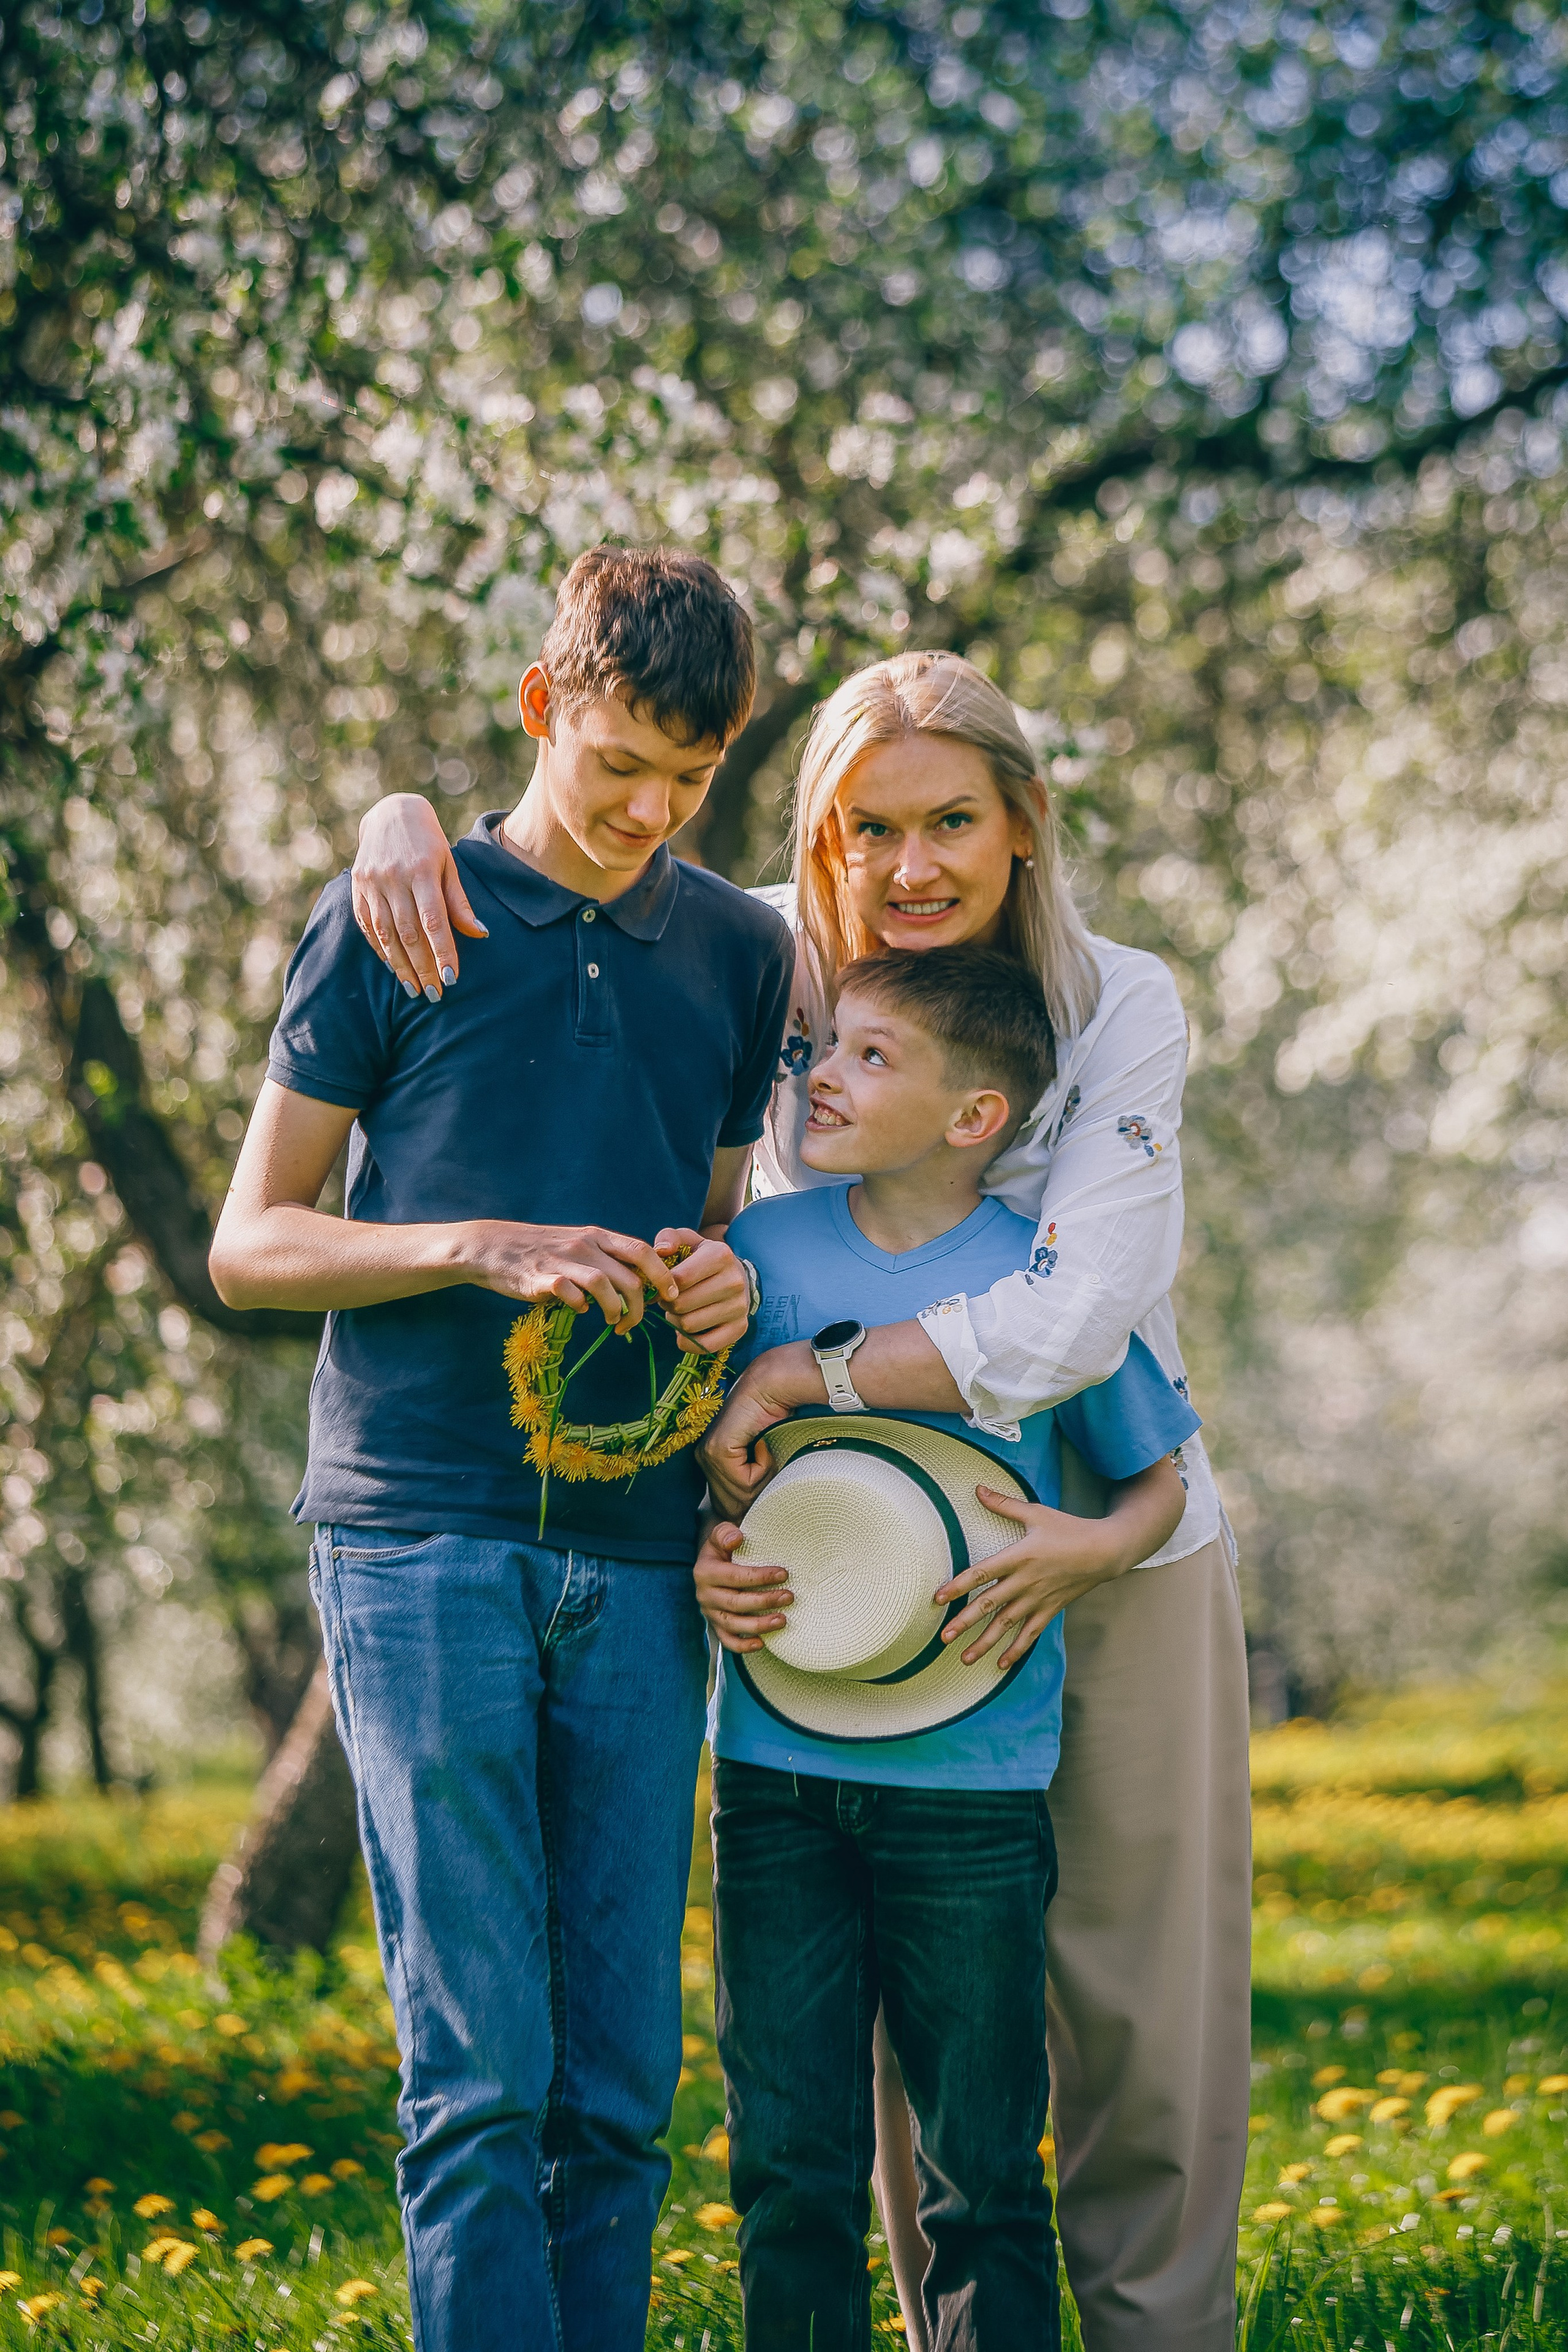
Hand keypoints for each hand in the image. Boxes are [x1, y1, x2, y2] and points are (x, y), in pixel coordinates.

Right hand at [352, 794, 487, 999]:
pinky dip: (380, 949)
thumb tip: (480, 934)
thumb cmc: (429, 843)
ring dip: (401, 966)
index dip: (442, 951)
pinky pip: (367, 925)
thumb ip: (459, 902)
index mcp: (422, 870)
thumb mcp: (449, 865)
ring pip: (385, 933)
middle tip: (435, 994)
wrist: (390, 813)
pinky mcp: (356, 886)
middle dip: (423, 967)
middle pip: (409, 933)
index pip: (434, 920)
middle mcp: (393, 877)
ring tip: (415, 989)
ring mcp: (371, 882)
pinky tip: (394, 967)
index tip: (451, 978)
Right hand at [461, 1220, 679, 1330]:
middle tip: (631, 1322)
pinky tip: (578, 1311)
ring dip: (614, 1309)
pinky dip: (579, 1306)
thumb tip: (635, 1285)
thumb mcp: (578, 1244)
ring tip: (611, 1323)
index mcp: (597, 1236)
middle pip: (629, 1275)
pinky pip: (569, 1293)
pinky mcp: (541, 1278)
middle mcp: (584, 1245)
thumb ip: (604, 1260)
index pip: (642, 1251)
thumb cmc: (540, 1250)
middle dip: (640, 1305)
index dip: (662, 1274)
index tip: (671, 1296)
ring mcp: (563, 1260)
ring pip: (604, 1284)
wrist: (492, 1247)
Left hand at [655, 1228, 751, 1353]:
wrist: (736, 1276)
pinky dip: (688, 1341)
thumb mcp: (688, 1241)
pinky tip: (687, 1329)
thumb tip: (661, 1250)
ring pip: (688, 1325)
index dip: (662, 1285)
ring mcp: (740, 1307)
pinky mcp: (740, 1328)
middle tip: (670, 1299)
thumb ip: (669, 1238)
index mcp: (721, 1255)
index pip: (678, 1279)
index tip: (662, 1285)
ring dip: (676, 1320)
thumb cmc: (703, 1258)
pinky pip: (703, 1346)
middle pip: (681, 1305)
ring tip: (680, 1310)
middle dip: (668, 1304)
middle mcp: (735, 1281)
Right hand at [694, 1521, 792, 1653]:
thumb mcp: (719, 1535)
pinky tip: (762, 1643)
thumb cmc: (722, 1549)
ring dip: (759, 1625)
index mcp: (705, 1572)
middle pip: (736, 1603)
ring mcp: (710, 1613)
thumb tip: (736, 1538)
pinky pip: (727, 1640)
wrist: (712, 1564)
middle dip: (765, 1601)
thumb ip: (725, 1533)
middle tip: (790, 1596)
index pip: (734, 1576)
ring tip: (783, 1620)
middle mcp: (705, 1595)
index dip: (759, 1577)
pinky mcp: (716, 1626)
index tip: (784, 1573)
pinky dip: (743, 1645)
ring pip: (733, 1625)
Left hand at [698, 1341, 822, 1517]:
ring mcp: (708, 1455)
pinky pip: (744, 1482)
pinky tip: (762, 1443)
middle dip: (759, 1491)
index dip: (753, 1499)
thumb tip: (761, 1514)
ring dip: (763, 1476)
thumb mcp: (763, 1458)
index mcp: (712, 1461)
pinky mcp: (718, 1451)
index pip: (728, 1505)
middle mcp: (704, 1458)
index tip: (767, 1476)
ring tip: (766, 1447)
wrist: (773, 1387)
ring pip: (741, 1495)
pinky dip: (762, 1467)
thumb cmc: (775, 1420)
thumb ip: (756, 1481)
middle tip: (769, 1459)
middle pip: (734, 1505)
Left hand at [935, 1487, 1126, 1672]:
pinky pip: (1030, 1634)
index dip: (958, 1585)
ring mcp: (1038, 1599)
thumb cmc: (1069, 1529)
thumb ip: (1004, 1505)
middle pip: (989, 1605)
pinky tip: (1001, 1665)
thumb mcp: (1036, 1513)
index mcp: (1019, 1556)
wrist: (1105, 1551)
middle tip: (943, 1638)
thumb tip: (977, 1489)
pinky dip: (1016, 1650)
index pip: (982, 1573)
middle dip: (965, 1623)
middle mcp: (1025, 1582)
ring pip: (1007, 1625)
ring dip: (985, 1643)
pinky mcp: (1050, 1610)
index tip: (938, 1598)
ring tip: (964, 1659)